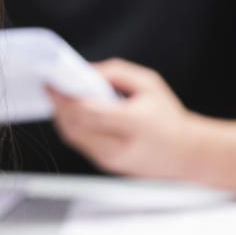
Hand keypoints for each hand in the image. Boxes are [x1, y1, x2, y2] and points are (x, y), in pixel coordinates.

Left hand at [48, 58, 195, 178]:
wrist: (184, 154)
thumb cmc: (167, 117)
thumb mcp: (150, 84)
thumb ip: (116, 73)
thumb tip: (86, 71)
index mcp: (136, 123)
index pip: (91, 111)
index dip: (67, 97)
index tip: (54, 83)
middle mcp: (120, 145)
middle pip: (76, 124)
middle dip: (59, 104)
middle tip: (51, 87)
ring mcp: (110, 158)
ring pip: (72, 136)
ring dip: (60, 115)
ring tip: (57, 97)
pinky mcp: (103, 164)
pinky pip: (78, 143)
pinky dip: (69, 125)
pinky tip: (68, 112)